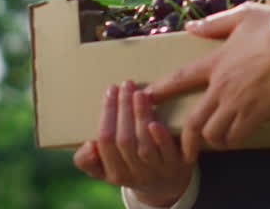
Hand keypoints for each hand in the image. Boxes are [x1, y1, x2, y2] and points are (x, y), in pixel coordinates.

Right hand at [73, 80, 194, 206]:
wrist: (167, 184)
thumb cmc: (131, 167)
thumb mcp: (106, 168)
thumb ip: (89, 159)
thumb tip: (89, 145)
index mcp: (115, 173)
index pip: (106, 140)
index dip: (107, 113)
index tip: (110, 89)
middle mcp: (135, 174)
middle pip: (124, 141)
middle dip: (123, 109)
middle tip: (125, 84)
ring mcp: (158, 170)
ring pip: (145, 145)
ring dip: (140, 117)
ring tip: (139, 93)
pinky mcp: (180, 165)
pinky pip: (169, 153)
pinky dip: (161, 138)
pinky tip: (156, 121)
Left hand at [145, 2, 269, 160]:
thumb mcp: (242, 15)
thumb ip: (215, 23)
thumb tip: (191, 27)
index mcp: (215, 62)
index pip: (180, 78)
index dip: (160, 90)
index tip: (144, 98)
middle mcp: (221, 87)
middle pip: (193, 122)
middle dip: (184, 139)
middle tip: (182, 149)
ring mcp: (238, 103)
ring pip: (213, 134)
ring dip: (211, 140)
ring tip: (214, 140)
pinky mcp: (256, 114)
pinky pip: (236, 136)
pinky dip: (232, 141)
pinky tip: (235, 138)